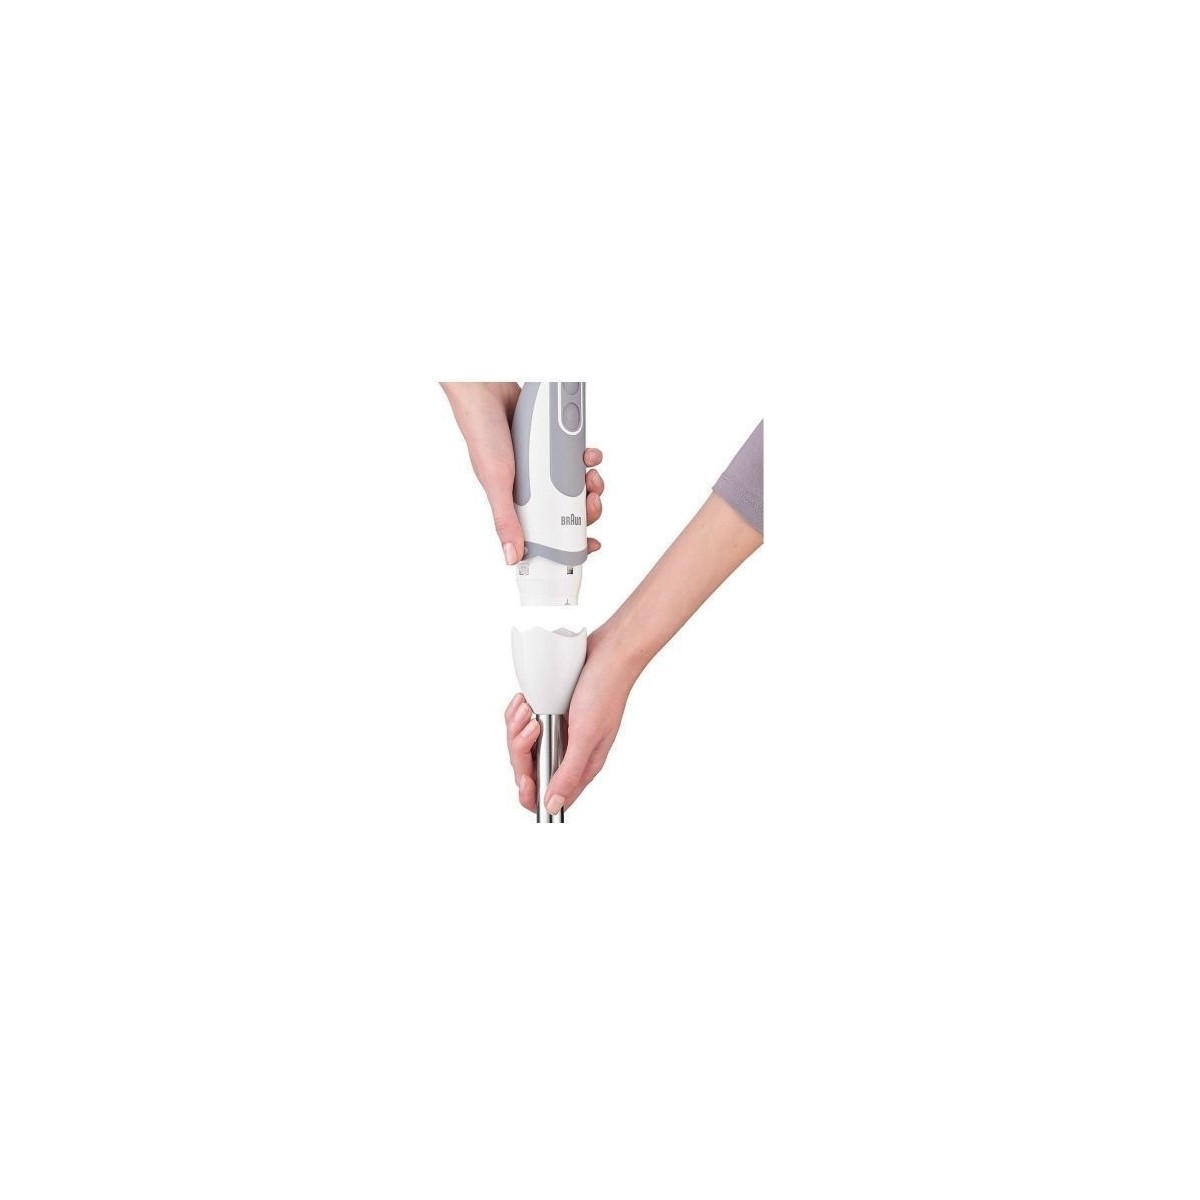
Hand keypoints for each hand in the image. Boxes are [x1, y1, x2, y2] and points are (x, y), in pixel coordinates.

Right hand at [441, 382, 604, 564]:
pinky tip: (586, 451)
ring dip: (591, 481)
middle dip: (587, 508)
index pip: (546, 534)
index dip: (569, 541)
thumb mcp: (495, 482)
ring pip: (577, 485)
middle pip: (568, 510)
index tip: (590, 544)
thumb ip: (506, 519)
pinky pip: (576, 456)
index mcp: (516, 504)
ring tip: (592, 473)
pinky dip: (586, 456)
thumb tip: (512, 557)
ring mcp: (542, 467)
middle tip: (592, 500)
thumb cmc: (482, 435)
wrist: (488, 390)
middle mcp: (531, 488)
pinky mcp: (551, 446)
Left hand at [504, 622, 634, 813]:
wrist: (609, 652)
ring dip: (517, 727)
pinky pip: (522, 722)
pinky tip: (525, 701)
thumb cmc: (605, 691)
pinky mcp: (550, 713)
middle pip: (529, 768)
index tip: (526, 777)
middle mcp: (568, 752)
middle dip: (521, 749)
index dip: (532, 792)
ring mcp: (558, 732)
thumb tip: (552, 806)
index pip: (549, 795)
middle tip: (533, 725)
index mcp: (582, 765)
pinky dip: (519, 712)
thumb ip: (569, 773)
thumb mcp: (586, 736)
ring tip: (528, 708)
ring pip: (522, 745)